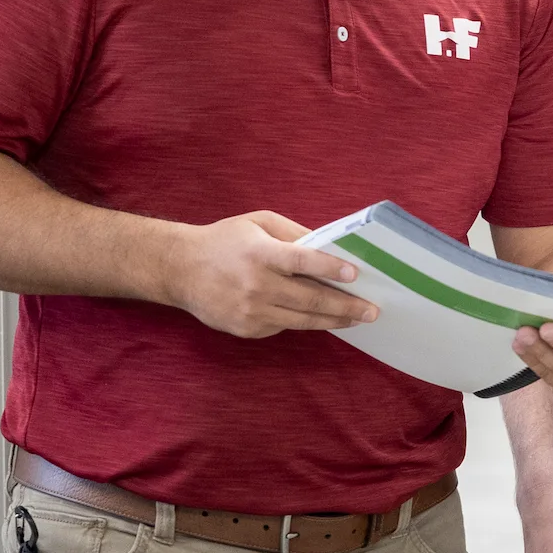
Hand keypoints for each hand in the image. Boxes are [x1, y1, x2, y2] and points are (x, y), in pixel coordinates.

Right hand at [168, 211, 378, 337]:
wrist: (180, 269)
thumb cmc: (225, 241)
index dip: (330, 269)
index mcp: (260, 254)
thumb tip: (330, 247)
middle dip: (346, 305)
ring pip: (302, 320)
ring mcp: (250, 312)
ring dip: (334, 320)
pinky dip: (304, 321)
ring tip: (358, 319)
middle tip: (372, 310)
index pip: (302, 262)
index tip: (355, 274)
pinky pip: (283, 326)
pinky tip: (323, 318)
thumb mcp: (258, 223)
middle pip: (309, 299)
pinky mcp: (246, 329)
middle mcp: (256, 285)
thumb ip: (294, 234)